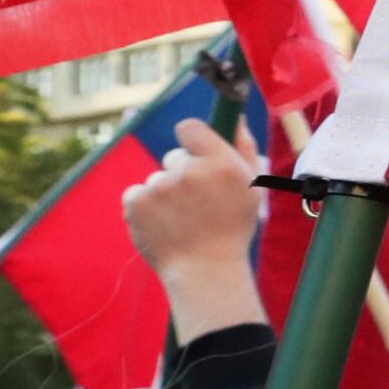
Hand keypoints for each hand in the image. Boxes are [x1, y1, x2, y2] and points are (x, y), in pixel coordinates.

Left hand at [118, 114, 266, 327]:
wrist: (205, 271)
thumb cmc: (233, 228)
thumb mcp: (251, 187)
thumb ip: (244, 147)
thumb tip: (238, 117)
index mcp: (221, 163)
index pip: (190, 128)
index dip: (192, 140)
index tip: (196, 154)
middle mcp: (189, 171)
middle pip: (173, 157)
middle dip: (181, 175)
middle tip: (197, 205)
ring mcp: (159, 186)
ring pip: (156, 179)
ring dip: (165, 195)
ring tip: (181, 222)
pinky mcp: (136, 202)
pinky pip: (137, 193)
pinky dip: (146, 208)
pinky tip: (163, 226)